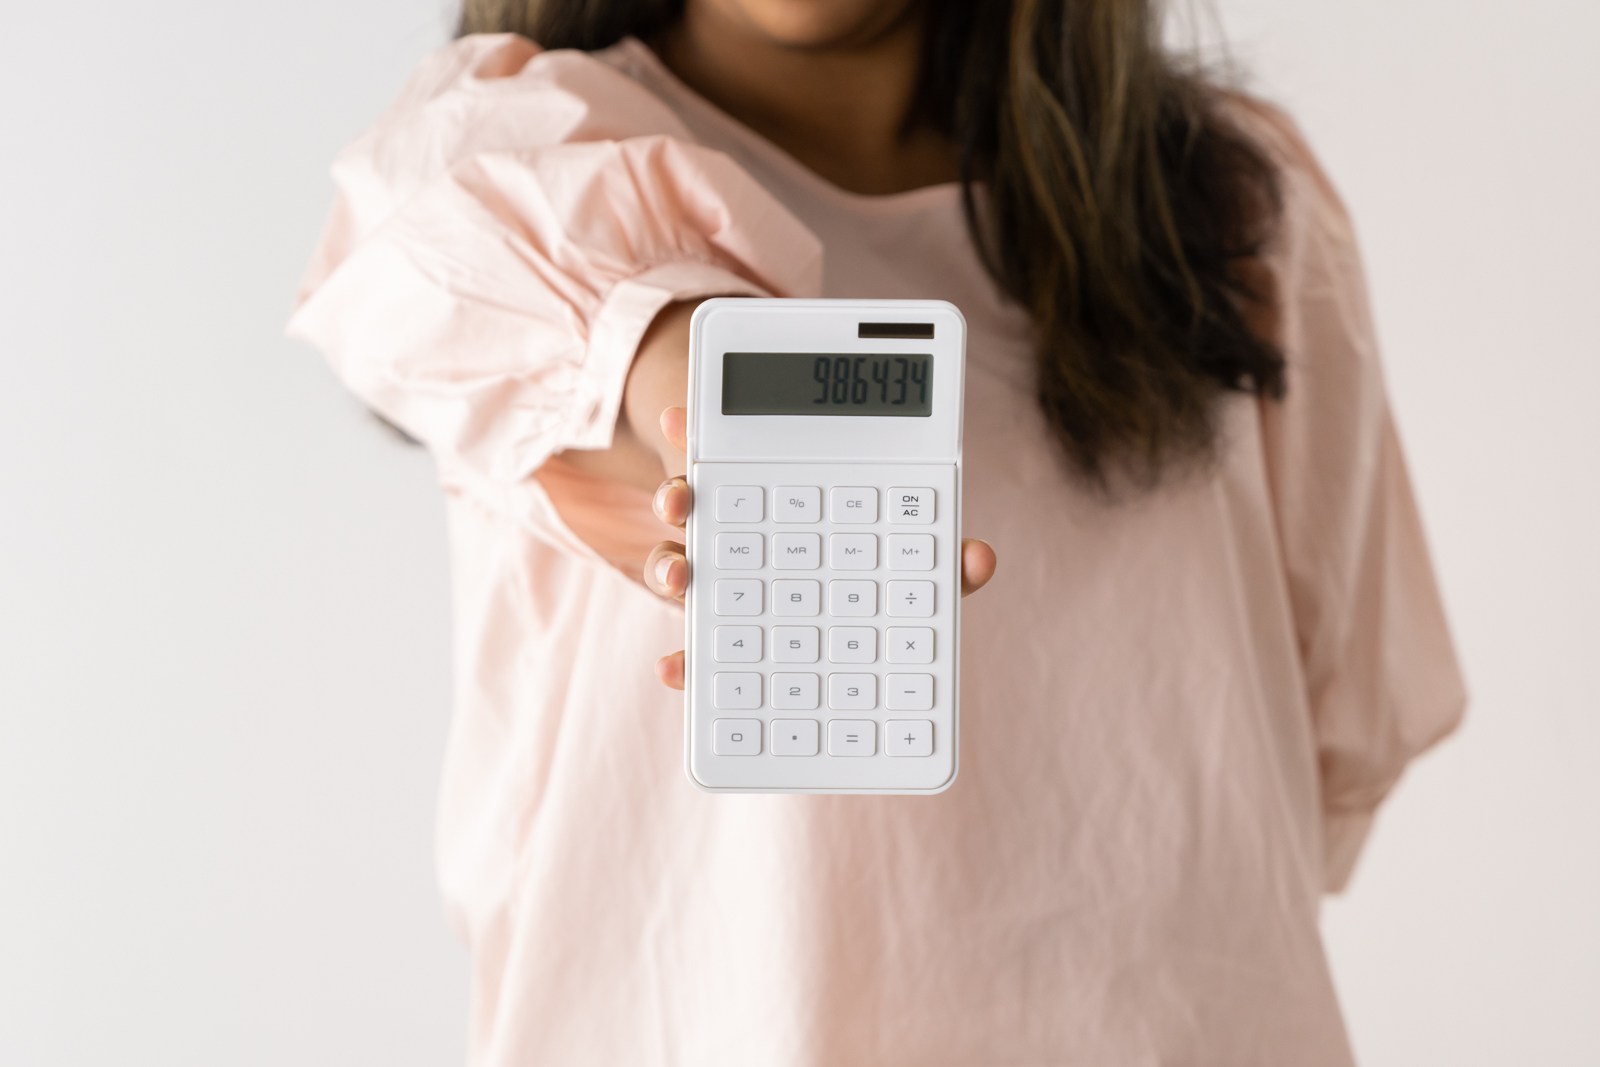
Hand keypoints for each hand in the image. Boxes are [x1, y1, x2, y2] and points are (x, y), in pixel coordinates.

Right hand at [644, 407, 997, 688]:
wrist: (854, 672)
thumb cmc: (886, 598)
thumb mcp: (919, 578)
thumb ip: (942, 566)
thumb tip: (979, 557)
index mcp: (779, 501)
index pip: (737, 457)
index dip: (702, 434)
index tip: (678, 419)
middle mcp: (741, 540)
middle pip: (695, 505)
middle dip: (676, 494)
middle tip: (679, 496)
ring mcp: (726, 595)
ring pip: (682, 568)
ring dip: (669, 567)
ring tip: (681, 577)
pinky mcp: (721, 652)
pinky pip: (693, 652)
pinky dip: (680, 661)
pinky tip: (676, 668)